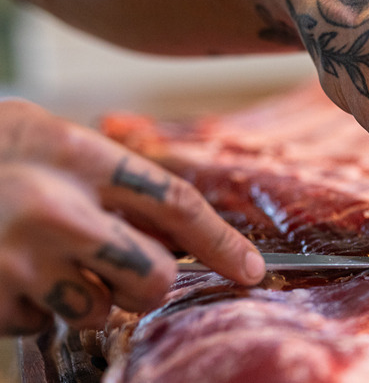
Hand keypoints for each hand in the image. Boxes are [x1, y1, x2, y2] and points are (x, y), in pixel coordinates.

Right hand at [0, 100, 264, 334]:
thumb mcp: (41, 137)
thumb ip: (103, 173)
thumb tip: (166, 220)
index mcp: (75, 157)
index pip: (175, 203)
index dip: (222, 241)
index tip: (252, 271)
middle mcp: (54, 211)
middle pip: (150, 278)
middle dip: (145, 281)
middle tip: (119, 266)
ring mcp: (19, 262)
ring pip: (98, 309)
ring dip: (85, 294)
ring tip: (42, 257)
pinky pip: (41, 323)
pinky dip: (34, 306)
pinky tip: (5, 271)